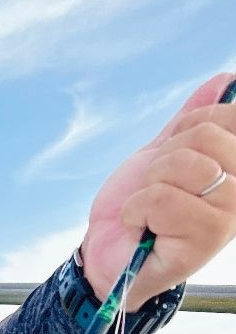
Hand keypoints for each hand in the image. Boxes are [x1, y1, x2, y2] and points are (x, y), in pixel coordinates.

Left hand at [80, 73, 235, 311]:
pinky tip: (141, 227)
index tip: (172, 157)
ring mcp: (228, 219)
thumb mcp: (163, 154)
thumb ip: (193, 121)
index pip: (228, 118)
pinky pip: (160, 198)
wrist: (110, 253)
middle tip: (155, 189)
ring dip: (148, 185)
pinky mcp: (204, 241)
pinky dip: (136, 210)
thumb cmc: (139, 208)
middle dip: (163, 159)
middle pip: (204, 136)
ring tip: (148, 209)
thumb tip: (223, 80)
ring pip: (182, 165)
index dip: (187, 128)